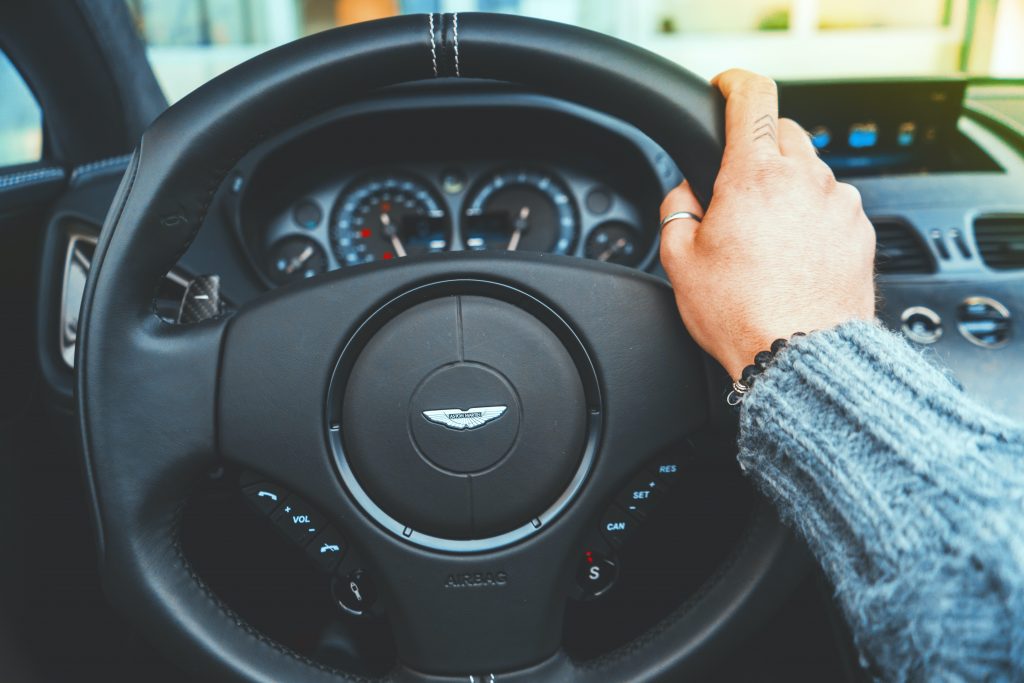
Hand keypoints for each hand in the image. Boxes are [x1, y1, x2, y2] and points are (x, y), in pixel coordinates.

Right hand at [660, 69, 875, 379]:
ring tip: (766, 238)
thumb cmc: (740, 314)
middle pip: (784, 130)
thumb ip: (676, 209)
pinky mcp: (861, 231)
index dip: (734, 84)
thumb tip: (685, 193)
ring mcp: (840, 204)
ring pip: (812, 170)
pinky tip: (794, 255)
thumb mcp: (679, 261)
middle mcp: (804, 179)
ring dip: (789, 186)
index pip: (751, 98)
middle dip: (759, 146)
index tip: (726, 88)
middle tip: (737, 187)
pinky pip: (834, 206)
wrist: (800, 358)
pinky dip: (814, 217)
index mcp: (753, 176)